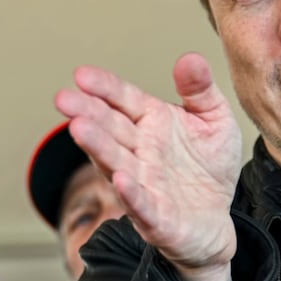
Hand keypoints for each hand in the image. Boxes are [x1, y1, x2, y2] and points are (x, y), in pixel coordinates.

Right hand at [55, 53, 242, 280]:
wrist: (215, 221)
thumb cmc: (209, 168)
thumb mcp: (215, 120)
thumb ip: (201, 90)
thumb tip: (190, 59)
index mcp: (152, 122)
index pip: (122, 100)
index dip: (104, 88)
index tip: (82, 75)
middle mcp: (140, 151)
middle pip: (110, 128)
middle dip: (87, 113)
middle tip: (64, 98)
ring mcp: (143, 184)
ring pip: (116, 162)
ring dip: (98, 147)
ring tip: (78, 129)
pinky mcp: (155, 217)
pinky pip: (141, 205)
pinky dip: (131, 193)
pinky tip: (120, 180)